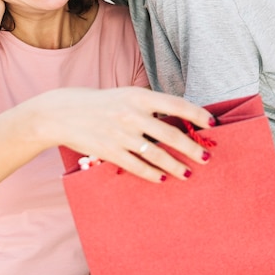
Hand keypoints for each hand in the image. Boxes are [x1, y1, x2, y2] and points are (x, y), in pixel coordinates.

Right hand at [40, 86, 217, 182]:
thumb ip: (147, 106)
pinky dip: (152, 174)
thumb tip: (176, 120)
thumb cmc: (98, 103)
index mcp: (137, 96)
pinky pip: (136, 166)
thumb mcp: (124, 95)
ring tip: (188, 174)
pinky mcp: (109, 151)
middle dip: (192, 148)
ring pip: (156, 154)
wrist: (62, 113)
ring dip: (176, 166)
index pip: (176, 104)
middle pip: (170, 134)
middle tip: (206, 157)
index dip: (196, 114)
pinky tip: (162, 178)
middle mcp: (131, 114)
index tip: (212, 124)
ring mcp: (120, 134)